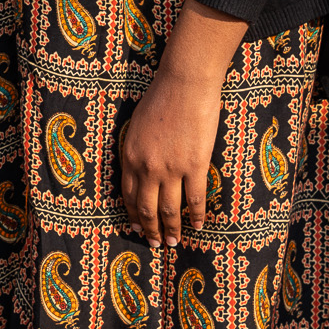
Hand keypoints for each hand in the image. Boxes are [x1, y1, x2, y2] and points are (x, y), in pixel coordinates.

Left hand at [117, 0, 246, 242]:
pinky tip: (199, 226)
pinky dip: (198, 216)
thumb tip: (140, 171)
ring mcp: (171, 169)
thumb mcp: (136, 126)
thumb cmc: (160, 98)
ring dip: (172, 230)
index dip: (133, 215)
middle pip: (147, 208)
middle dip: (150, 230)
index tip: (136, 228)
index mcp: (129, 156)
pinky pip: (195, 199)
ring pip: (170, 210)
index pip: (128, 195)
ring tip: (174, 243)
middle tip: (154, 244)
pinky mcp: (195, 166)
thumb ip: (136, 151)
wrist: (184, 83)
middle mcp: (147, 167)